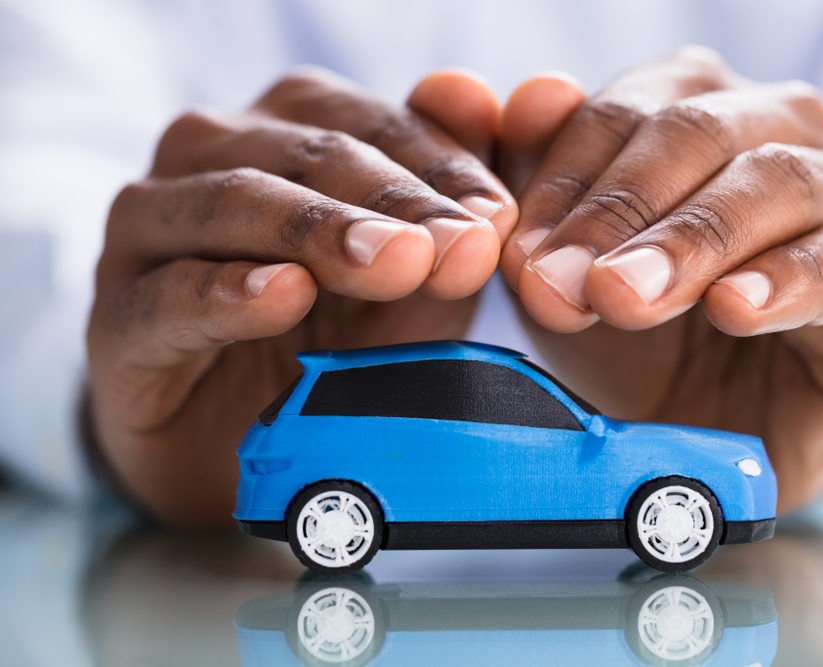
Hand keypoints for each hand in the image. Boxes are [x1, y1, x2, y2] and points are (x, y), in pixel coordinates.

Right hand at [88, 69, 516, 526]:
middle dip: (395, 201)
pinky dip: (225, 292)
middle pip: (307, 153)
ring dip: (319, 231)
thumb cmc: (335, 338)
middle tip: (463, 248)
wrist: (239, 438)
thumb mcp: (412, 274)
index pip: (370, 123)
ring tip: (393, 264)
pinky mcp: (117, 319)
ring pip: (232, 202)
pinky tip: (282, 295)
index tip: (499, 222)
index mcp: (285, 129)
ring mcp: (151, 233)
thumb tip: (477, 95)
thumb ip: (445, 193)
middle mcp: (210, 158)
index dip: (443, 167)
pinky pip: (167, 295)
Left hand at [497, 47, 822, 510]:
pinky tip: (731, 309)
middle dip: (616, 210)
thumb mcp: (575, 269)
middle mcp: (778, 137)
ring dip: (690, 240)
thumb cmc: (647, 333)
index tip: (516, 254)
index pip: (627, 112)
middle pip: (699, 132)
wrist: (733, 426)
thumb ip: (544, 185)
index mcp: (699, 114)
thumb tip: (533, 94)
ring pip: (776, 183)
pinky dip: (785, 281)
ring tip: (625, 297)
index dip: (562, 179)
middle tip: (557, 284)